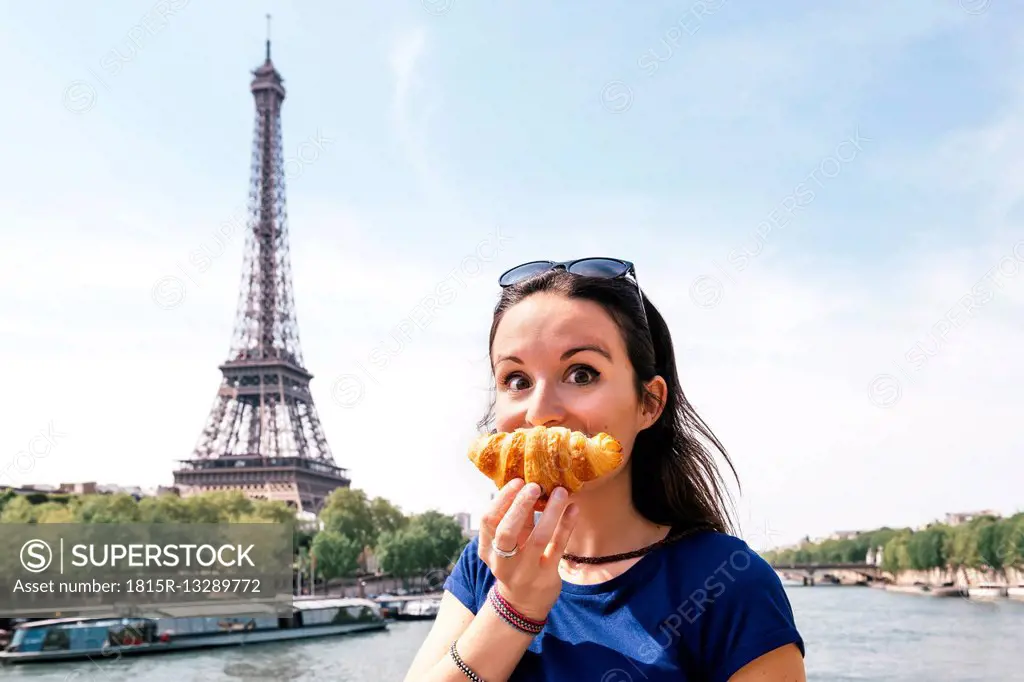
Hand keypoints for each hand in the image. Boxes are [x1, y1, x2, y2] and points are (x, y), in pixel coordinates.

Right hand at [477, 478, 578, 621]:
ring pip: (538, 538)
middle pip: (506, 532)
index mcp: (487, 550)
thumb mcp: (507, 543)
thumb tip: (528, 484)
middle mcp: (503, 562)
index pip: (488, 521)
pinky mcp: (547, 576)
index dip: (502, 499)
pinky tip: (573, 509)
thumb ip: (514, 519)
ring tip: (560, 492)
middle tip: (535, 485)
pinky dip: (566, 526)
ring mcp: (525, 571)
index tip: (518, 481)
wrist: (522, 604)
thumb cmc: (514, 562)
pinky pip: (558, 548)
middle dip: (520, 505)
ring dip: (550, 512)